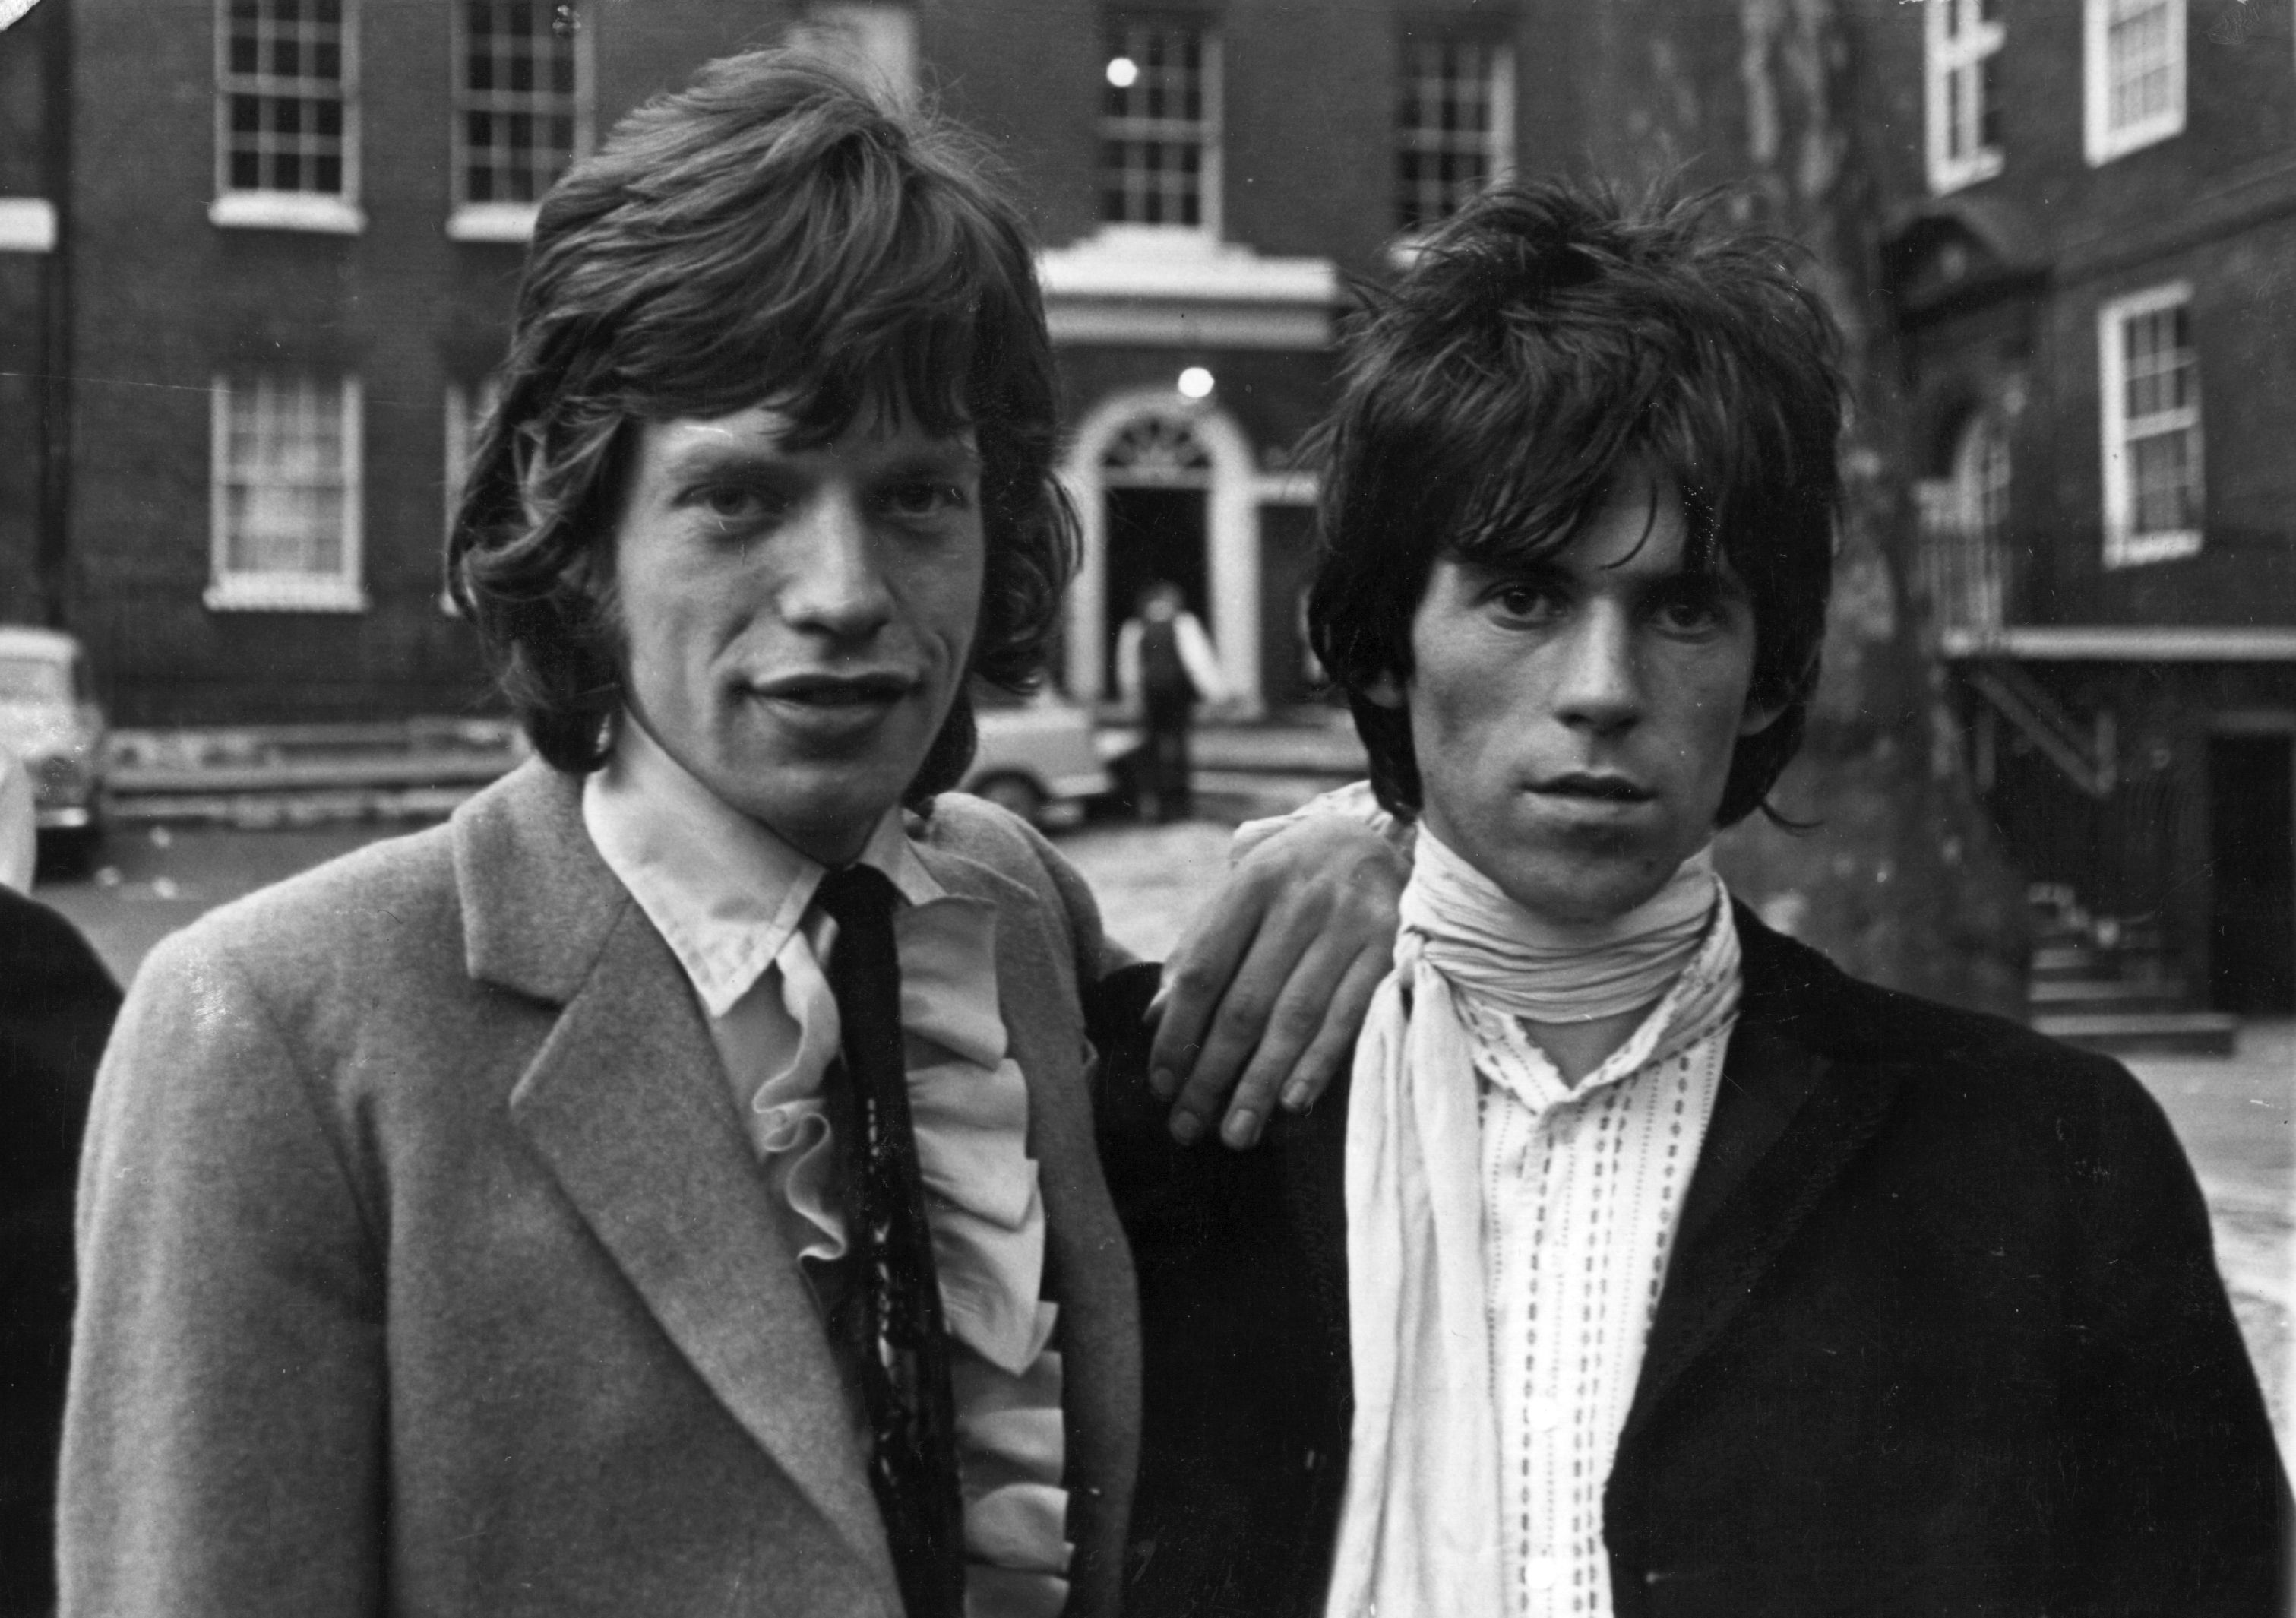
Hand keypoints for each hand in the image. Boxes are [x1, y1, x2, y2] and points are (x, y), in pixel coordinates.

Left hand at [1147, 812, 1405, 1146]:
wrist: (1371, 837)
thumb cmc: (1288, 882)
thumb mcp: (1239, 896)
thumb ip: (1199, 950)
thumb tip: (1153, 1017)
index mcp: (1250, 885)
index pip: (1203, 970)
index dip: (1178, 1032)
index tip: (1161, 1085)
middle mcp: (1298, 902)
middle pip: (1244, 1004)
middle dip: (1212, 1073)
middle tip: (1189, 1127)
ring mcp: (1348, 924)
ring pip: (1295, 1017)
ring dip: (1261, 1082)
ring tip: (1236, 1132)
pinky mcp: (1389, 947)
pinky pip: (1349, 1015)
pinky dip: (1320, 1062)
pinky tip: (1292, 1102)